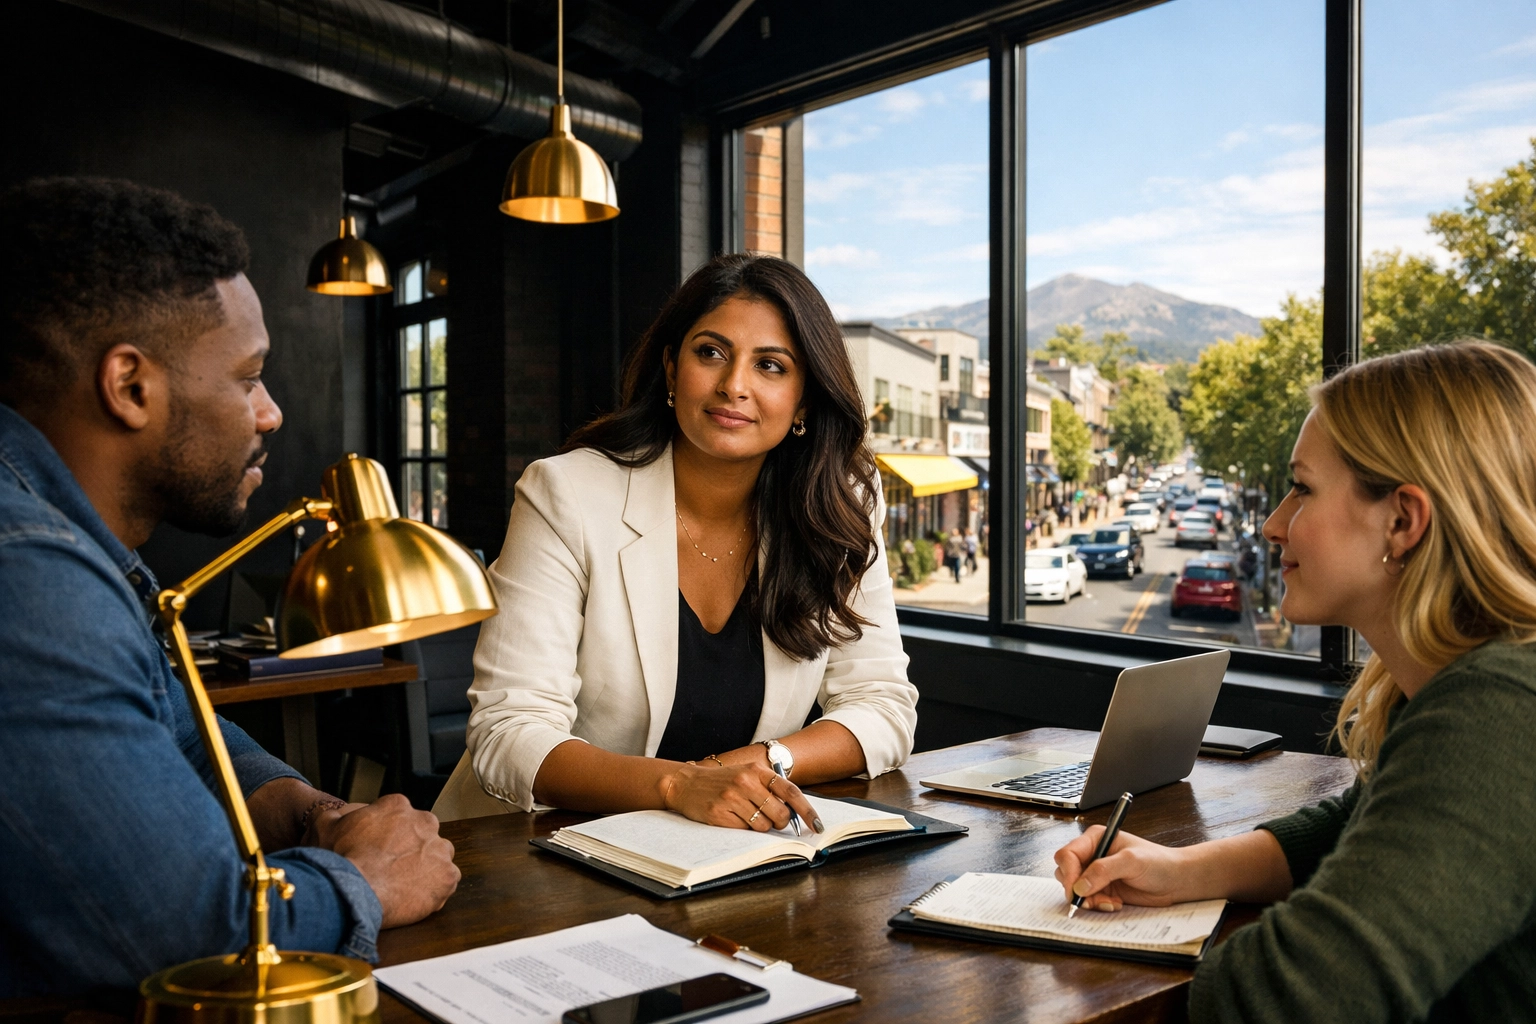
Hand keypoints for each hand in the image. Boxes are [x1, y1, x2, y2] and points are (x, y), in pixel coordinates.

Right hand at [312, 793, 460, 927]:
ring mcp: (439, 850)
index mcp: (398, 806)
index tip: (380, 847)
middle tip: (392, 866)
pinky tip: (415, 897)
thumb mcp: (326, 826)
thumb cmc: (339, 861)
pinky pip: (446, 881)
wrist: (352, 892)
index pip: (400, 814)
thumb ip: (336, 815)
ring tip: (404, 883)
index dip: (389, 833)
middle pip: (423, 833)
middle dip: (411, 847)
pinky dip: (434, 889)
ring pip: (438, 856)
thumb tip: (336, 815)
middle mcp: (424, 822)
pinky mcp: (448, 876)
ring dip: (426, 866)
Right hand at [659, 762, 821, 833]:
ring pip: (763, 826)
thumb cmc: (723, 782)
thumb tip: (796, 814)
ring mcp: (731, 798)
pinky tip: (732, 818)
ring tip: (745, 815)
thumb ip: (771, 789)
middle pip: (780, 814)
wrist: (687, 783)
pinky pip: (744, 832)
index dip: (808, 811)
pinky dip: (743, 829)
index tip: (818, 826)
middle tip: (772, 819)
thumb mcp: (747, 775)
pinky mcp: (719, 814)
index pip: (791, 792)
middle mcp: (745, 782)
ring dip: (760, 826)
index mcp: (757, 770)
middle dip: (780, 822)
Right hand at [1052, 827, 1189, 912]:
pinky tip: (1115, 903)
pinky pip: (1089, 900)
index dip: (1069, 872)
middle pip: (1066, 872)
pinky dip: (1098, 905)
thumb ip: (1104, 870)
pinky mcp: (1103, 889)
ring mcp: (1096, 873)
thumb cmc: (1158, 863)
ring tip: (1109, 902)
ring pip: (1075, 889)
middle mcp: (1092, 855)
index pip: (1068, 854)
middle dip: (1076, 889)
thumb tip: (1080, 885)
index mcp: (1095, 839)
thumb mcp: (1131, 861)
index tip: (1075, 890)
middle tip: (1091, 900)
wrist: (1175, 881)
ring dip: (1089, 900)